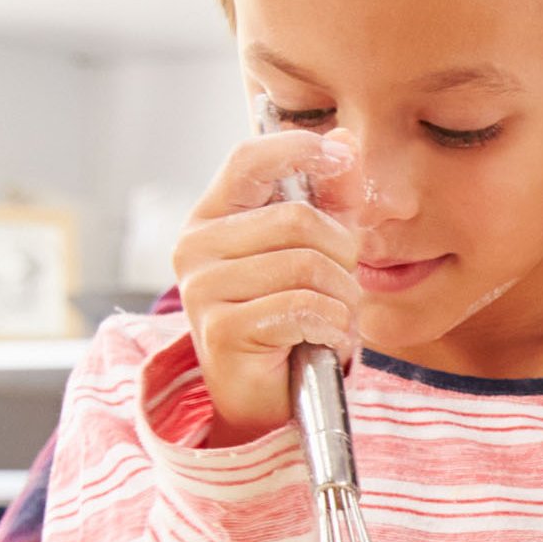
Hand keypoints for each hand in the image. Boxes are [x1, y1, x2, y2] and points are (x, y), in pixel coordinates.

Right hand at [173, 130, 368, 444]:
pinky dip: (331, 328)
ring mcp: (203, 289)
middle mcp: (197, 248)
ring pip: (310, 266)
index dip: (297, 149)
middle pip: (299, 219)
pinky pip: (305, 308)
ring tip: (328, 320)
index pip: (248, 159)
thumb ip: (329, 198)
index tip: (338, 158)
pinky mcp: (223, 329)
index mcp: (212, 218)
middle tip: (340, 289)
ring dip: (341, 300)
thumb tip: (345, 142)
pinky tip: (320, 343)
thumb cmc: (287, 320)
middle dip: (342, 256)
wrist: (262, 400)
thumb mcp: (313, 250)